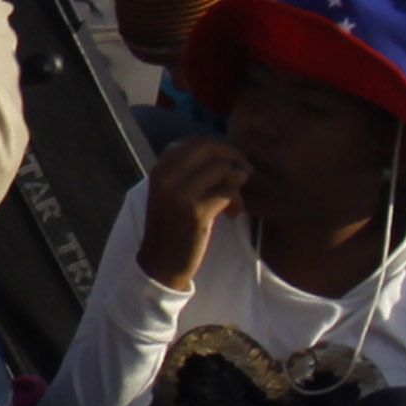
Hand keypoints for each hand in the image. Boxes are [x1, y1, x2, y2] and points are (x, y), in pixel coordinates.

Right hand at [141, 134, 249, 288]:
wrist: (161, 264)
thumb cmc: (171, 228)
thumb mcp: (172, 193)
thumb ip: (190, 172)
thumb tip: (227, 155)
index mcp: (160, 169)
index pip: (195, 141)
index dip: (220, 149)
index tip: (232, 164)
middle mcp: (167, 176)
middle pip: (210, 149)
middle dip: (234, 158)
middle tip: (244, 175)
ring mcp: (180, 193)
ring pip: (222, 169)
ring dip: (237, 184)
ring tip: (234, 203)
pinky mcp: (195, 212)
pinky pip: (228, 192)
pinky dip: (237, 201)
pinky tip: (232, 215)